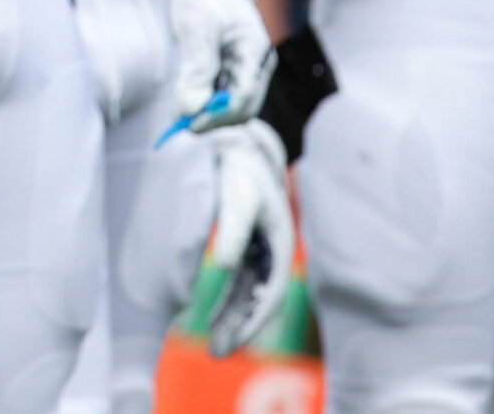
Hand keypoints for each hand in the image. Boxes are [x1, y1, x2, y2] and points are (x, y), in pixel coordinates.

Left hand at [168, 0, 275, 130]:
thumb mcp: (197, 27)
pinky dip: (204, 104)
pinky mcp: (234, 71)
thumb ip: (196, 68)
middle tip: (180, 123)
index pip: (244, 97)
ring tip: (178, 114)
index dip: (218, 116)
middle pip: (242, 108)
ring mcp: (248, 69)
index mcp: (255, 50)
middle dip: (213, 119)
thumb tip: (190, 109)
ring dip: (207, 114)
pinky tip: (184, 104)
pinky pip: (223, 97)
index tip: (189, 123)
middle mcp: (257, 64)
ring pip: (232, 107)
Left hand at [202, 120, 292, 357]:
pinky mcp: (251, 249)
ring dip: (236, 320)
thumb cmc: (237, 166)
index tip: (232, 335)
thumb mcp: (235, 194)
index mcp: (277, 238)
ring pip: (253, 295)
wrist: (238, 142)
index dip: (252, 315)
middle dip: (243, 326)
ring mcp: (264, 250)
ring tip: (216, 344)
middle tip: (218, 350)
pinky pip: (244, 285)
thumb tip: (224, 266)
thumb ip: (230, 229)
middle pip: (262, 298)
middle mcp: (274, 249)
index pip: (268, 290)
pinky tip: (216, 322)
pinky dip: (232, 304)